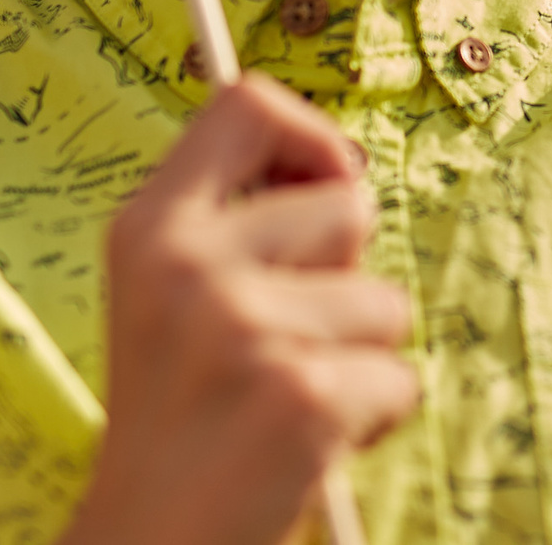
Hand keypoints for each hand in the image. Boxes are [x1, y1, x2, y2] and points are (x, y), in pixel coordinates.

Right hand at [57, 76, 418, 544]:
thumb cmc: (181, 418)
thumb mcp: (169, 297)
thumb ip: (238, 223)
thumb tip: (341, 166)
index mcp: (149, 229)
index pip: (244, 105)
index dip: (310, 136)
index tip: (321, 187)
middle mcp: (188, 266)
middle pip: (350, 206)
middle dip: (346, 276)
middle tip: (282, 343)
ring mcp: (243, 330)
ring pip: (387, 301)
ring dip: (361, 357)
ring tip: (286, 399)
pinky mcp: (301, 396)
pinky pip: (402, 379)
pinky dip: (374, 419)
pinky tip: (307, 445)